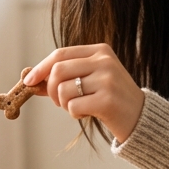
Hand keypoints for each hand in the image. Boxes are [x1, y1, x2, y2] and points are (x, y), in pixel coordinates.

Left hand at [23, 44, 145, 143]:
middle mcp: (104, 61)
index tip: (28, 81)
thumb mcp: (89, 81)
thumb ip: (62, 78)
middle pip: (58, 71)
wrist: (140, 117)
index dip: (41, 68)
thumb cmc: (110, 98)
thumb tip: (30, 82)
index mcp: (100, 51)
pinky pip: (73, 107)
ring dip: (64, 104)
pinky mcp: (107, 100)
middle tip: (59, 101)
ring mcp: (107, 80)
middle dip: (50, 89)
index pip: (60, 54)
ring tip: (78, 107)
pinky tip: (88, 113)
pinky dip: (74, 114)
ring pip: (63, 90)